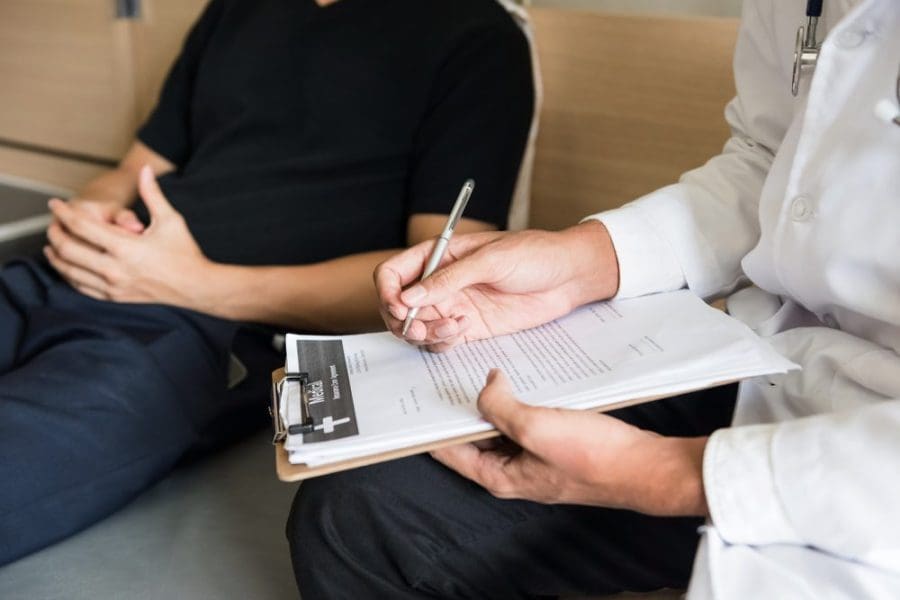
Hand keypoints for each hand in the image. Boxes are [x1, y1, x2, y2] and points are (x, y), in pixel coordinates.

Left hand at [45, 165, 211, 306]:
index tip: (55, 203)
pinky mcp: (115, 297)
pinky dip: (69, 274)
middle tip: (52, 223)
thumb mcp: (171, 220)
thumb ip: (152, 194)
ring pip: (70, 271)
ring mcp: (113, 286)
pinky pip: (81, 287)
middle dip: (54, 233)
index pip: (82, 226)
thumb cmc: (184, 252)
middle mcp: (115, 269)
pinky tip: (66, 266)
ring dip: (56, 256)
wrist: (195, 287)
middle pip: (68, 249)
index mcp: (126, 247)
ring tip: (51, 244)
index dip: (63, 212)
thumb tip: (144, 169)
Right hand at [375, 221, 618, 350]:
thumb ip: (449, 278)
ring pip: (417, 327)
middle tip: (422, 328)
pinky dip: (443, 342)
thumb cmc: (535, 254)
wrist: (568, 277)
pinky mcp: (469, 326)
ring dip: (426, 333)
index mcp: (439, 255)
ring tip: (453, 328)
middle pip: (399, 305)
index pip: (394, 272)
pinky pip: (441, 341)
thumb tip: (410, 295)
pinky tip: (463, 330)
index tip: (399, 307)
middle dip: (404, 320)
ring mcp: (453, 305)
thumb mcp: (492, 260)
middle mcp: (441, 281)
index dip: (388, 291)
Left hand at [432, 370, 708, 515]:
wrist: (643, 466)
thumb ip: (499, 406)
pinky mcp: (553, 446)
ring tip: (479, 371)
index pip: (448, 451)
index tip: (416, 398)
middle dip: (460, 407)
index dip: (430, 424)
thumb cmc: (592, 457)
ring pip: (499, 427)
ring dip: (491, 402)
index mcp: (499, 476)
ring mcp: (534, 459)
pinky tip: (518, 380)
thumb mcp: (535, 426)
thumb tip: (487, 384)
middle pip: (471, 437)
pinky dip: (517, 402)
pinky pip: (524, 421)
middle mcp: (511, 471)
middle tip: (444, 374)